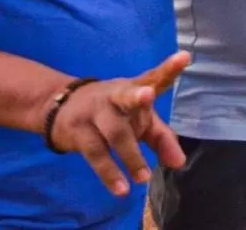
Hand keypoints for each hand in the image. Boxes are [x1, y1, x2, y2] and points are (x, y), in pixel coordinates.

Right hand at [47, 51, 190, 196]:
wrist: (60, 108)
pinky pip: (95, 154)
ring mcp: (95, 112)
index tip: (185, 56)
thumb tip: (179, 163)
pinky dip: (108, 173)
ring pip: (114, 132)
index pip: (154, 76)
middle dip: (137, 96)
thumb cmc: (113, 112)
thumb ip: (162, 138)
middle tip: (148, 94)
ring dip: (130, 155)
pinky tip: (121, 188)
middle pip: (126, 95)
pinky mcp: (78, 132)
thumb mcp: (139, 120)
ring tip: (144, 177)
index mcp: (135, 87)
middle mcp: (115, 95)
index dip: (169, 68)